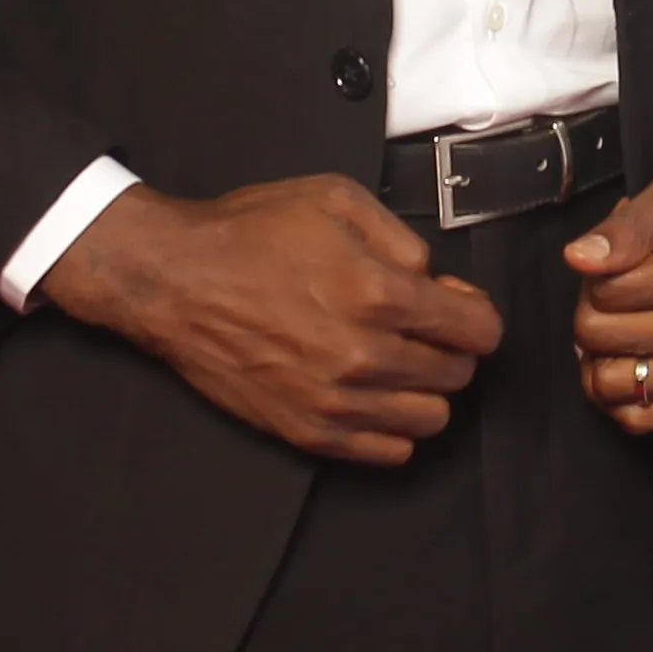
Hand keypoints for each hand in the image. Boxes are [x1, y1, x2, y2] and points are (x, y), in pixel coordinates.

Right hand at [41, 175, 503, 466]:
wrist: (176, 281)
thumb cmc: (247, 236)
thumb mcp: (334, 199)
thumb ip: (401, 237)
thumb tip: (433, 277)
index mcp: (377, 293)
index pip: (476, 330)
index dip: (475, 315)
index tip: (459, 309)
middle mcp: (363, 355)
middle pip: (457, 375)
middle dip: (451, 349)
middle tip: (422, 330)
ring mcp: (336, 401)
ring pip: (431, 419)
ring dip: (425, 391)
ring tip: (398, 365)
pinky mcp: (308, 431)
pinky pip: (389, 452)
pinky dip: (394, 428)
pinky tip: (374, 397)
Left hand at [566, 100, 652, 436]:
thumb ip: (629, 225)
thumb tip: (576, 259)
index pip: (608, 294)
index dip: (596, 269)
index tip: (624, 251)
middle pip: (603, 339)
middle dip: (593, 305)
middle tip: (622, 279)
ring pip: (614, 386)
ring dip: (601, 351)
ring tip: (626, 316)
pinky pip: (643, 419)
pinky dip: (621, 391)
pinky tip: (632, 354)